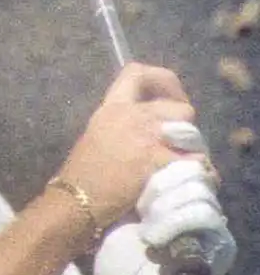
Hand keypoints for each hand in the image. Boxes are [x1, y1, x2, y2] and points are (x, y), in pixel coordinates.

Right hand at [53, 62, 197, 251]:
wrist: (76, 201)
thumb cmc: (80, 175)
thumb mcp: (96, 137)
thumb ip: (123, 125)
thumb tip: (150, 127)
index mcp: (112, 108)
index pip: (137, 73)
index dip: (162, 80)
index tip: (168, 96)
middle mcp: (133, 117)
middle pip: (180, 107)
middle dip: (184, 125)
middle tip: (178, 142)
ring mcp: (148, 138)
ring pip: (192, 133)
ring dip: (192, 149)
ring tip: (182, 164)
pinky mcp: (160, 160)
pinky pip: (195, 161)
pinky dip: (197, 172)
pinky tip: (188, 179)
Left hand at [94, 148, 235, 274]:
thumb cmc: (118, 265)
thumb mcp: (119, 220)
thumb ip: (131, 189)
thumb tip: (130, 150)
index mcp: (176, 197)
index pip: (189, 157)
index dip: (179, 142)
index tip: (156, 139)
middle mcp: (199, 208)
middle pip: (195, 170)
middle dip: (162, 182)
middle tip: (139, 206)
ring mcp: (211, 229)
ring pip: (199, 193)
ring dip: (166, 206)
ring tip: (145, 229)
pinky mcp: (219, 248)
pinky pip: (205, 218)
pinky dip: (175, 222)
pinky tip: (152, 239)